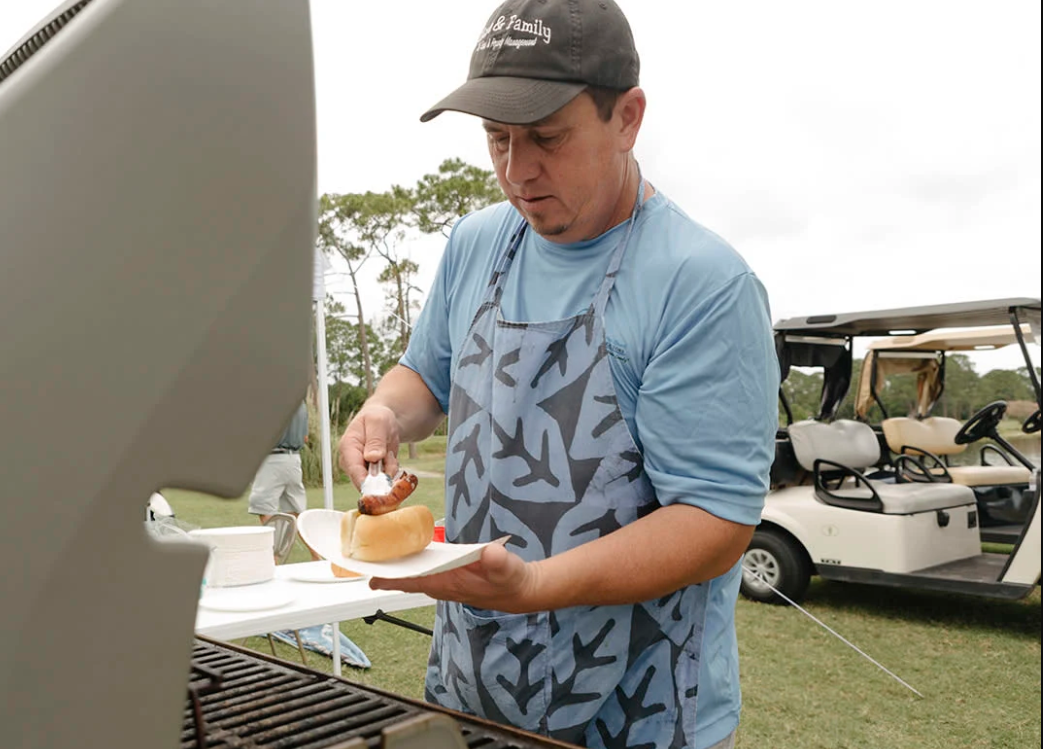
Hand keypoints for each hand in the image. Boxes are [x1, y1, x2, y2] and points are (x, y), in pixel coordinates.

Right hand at [338, 404, 400, 488]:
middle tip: (389, 456)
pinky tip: (389, 458)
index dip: (368, 481)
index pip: (354, 471)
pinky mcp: (370, 474)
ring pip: (377, 482)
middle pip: (365, 481)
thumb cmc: (377, 418)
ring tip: (389, 453)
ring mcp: (360, 469)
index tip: (383, 483)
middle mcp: (350, 462)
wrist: (382, 422)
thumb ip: (376, 440)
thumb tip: (372, 457)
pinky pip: (384, 480)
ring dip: (389, 471)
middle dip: (383, 474)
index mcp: (348, 447)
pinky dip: (391, 471)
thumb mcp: (378, 422)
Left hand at [369, 543, 540, 613]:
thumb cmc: (511, 581)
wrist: (520, 589)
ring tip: (369, 548)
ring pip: (409, 572)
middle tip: (356, 554)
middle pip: (403, 577)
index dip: (388, 579)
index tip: (366, 575)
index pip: (412, 582)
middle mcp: (439, 583)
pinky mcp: (446, 571)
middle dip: (380, 568)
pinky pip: (419, 566)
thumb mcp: (508, 570)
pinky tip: (398, 546)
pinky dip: (407, 557)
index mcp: (448, 584)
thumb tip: (490, 554)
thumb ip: (498, 562)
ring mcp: (441, 578)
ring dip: (391, 563)